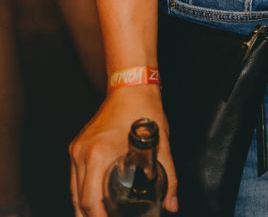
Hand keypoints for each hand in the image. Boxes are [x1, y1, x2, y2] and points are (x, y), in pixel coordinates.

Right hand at [70, 85, 177, 215]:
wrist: (131, 86)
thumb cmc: (146, 111)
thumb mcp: (161, 146)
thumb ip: (169, 177)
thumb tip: (172, 204)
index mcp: (99, 154)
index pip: (89, 199)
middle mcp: (82, 153)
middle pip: (77, 199)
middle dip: (88, 216)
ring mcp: (76, 150)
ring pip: (73, 190)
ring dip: (83, 207)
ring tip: (99, 216)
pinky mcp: (77, 147)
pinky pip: (74, 177)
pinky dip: (81, 192)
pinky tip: (92, 201)